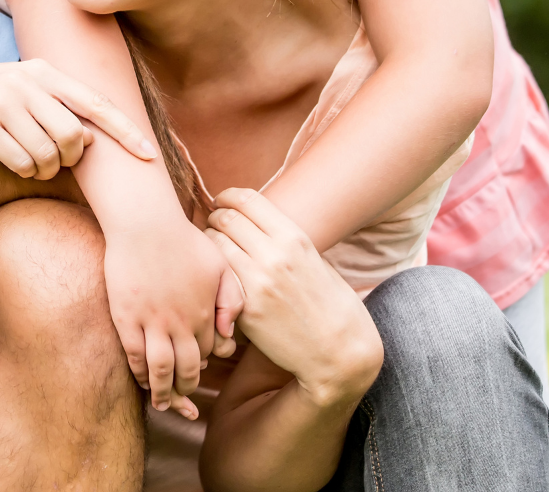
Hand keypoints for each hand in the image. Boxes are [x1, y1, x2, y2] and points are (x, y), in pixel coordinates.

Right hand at [0, 59, 157, 178]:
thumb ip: (59, 108)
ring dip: (44, 170)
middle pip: (73, 137)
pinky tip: (10, 161)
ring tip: (29, 161)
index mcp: (43, 72)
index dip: (125, 132)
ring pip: (48, 155)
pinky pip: (21, 163)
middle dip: (70, 160)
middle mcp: (25, 82)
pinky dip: (22, 170)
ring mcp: (1, 102)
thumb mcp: (24, 91)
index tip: (150, 156)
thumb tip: (91, 140)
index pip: (95, 103)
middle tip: (57, 162)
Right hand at [101, 212, 224, 416]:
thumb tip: (228, 335)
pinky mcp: (126, 316)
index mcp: (205, 312)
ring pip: (160, 370)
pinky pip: (134, 355)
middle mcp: (181, 323)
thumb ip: (232, 299)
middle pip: (187, 369)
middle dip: (187, 391)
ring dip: (163, 393)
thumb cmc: (184, 239)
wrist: (145, 223)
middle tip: (185, 403)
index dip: (205, 364)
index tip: (200, 370)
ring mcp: (152, 321)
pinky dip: (140, 372)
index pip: (209, 352)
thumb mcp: (220, 264)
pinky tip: (142, 379)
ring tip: (162, 404)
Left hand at [205, 188, 383, 406]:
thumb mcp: (315, 261)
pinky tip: (216, 277)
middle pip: (226, 218)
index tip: (221, 201)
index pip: (247, 200)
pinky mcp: (246, 308)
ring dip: (208, 243)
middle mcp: (275, 255)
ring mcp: (258, 282)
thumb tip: (256, 222)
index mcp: (295, 238)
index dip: (227, 197)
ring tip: (211, 250)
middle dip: (214, 218)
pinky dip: (213, 272)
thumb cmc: (332, 306)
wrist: (340, 352)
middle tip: (212, 226)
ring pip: (214, 245)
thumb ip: (286, 241)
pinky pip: (218, 277)